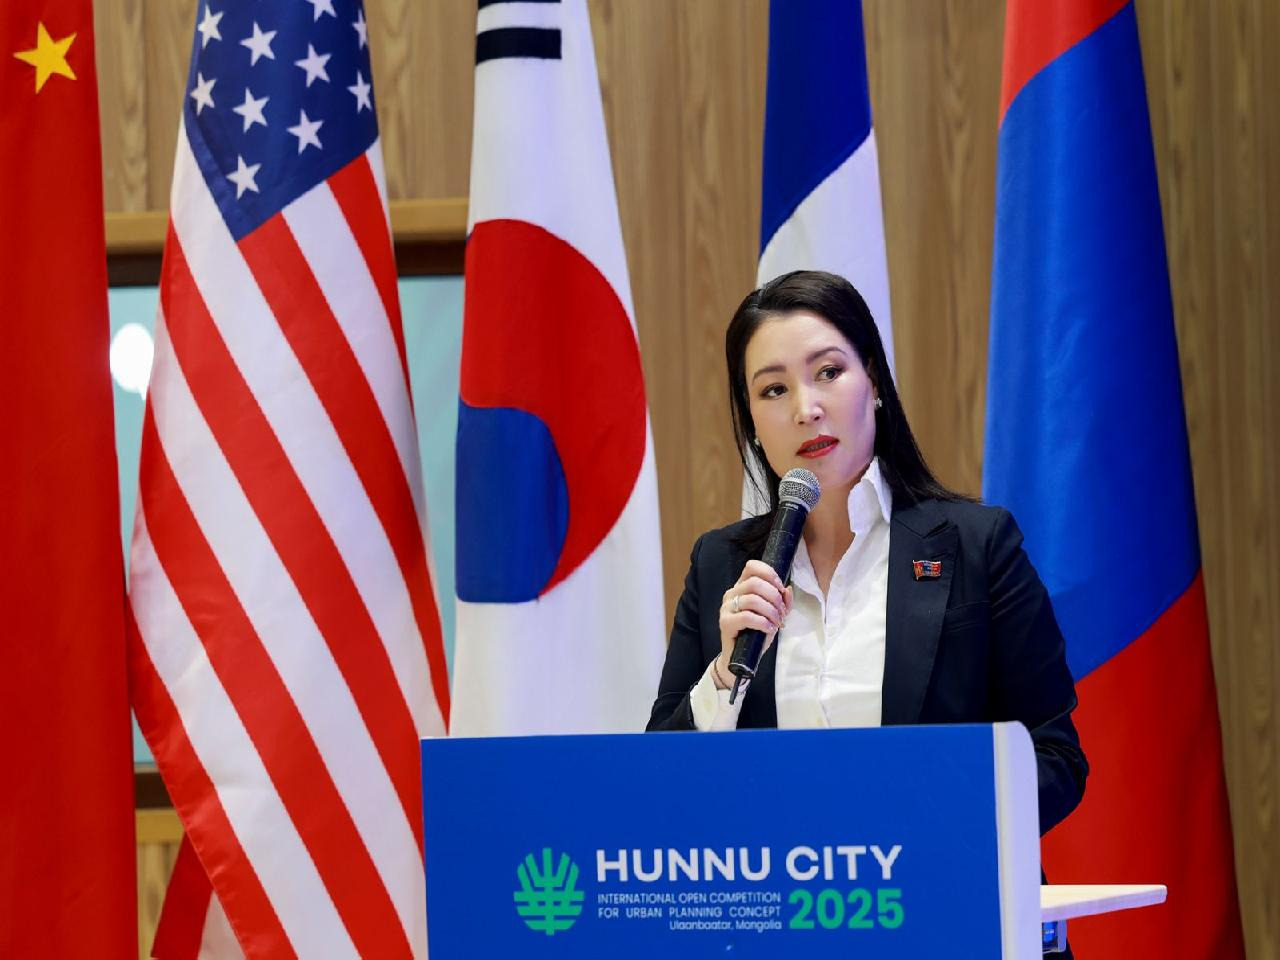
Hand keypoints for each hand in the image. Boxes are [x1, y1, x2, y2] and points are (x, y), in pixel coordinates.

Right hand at [715, 560, 792, 687]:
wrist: (742, 658)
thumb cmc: (757, 633)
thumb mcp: (775, 615)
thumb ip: (783, 602)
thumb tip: (788, 589)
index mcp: (742, 586)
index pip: (752, 567)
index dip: (769, 573)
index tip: (780, 588)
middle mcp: (732, 593)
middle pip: (755, 582)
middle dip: (774, 597)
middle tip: (781, 613)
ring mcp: (726, 607)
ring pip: (753, 599)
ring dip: (771, 611)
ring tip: (777, 622)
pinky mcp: (725, 622)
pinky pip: (747, 616)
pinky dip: (763, 622)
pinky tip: (769, 629)